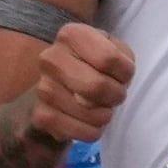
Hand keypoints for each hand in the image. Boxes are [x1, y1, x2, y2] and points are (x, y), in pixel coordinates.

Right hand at [29, 22, 132, 145]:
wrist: (61, 88)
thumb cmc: (96, 64)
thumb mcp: (115, 50)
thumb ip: (120, 60)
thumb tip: (101, 91)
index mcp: (71, 35)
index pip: (110, 59)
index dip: (125, 72)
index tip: (122, 74)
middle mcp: (51, 57)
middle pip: (98, 86)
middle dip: (116, 95)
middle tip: (114, 95)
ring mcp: (43, 87)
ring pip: (91, 112)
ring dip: (105, 114)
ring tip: (100, 106)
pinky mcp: (42, 115)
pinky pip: (81, 132)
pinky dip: (94, 131)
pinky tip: (90, 122)